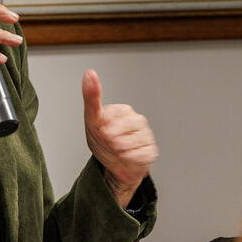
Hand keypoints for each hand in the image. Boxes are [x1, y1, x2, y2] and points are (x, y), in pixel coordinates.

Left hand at [82, 69, 157, 206]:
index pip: (113, 114)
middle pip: (124, 128)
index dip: (103, 126)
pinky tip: (126, 157)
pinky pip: (141, 154)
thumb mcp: (92, 119)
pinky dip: (129, 158)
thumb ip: (92, 96)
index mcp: (124, 111)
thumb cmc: (103, 141)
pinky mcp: (151, 151)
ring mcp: (146, 136)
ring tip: (116, 150)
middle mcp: (138, 121)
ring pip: (133, 142)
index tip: (101, 130)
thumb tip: (90, 73)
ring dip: (120, 149)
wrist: (112, 167)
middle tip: (108, 142)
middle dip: (111, 138)